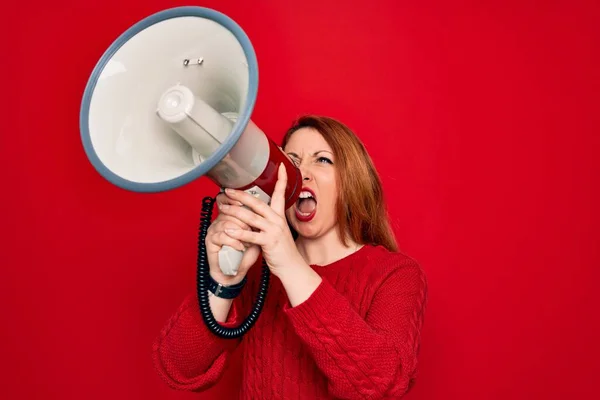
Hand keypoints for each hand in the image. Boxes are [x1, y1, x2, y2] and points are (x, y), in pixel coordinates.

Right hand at [205, 192, 260, 285]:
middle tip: (252, 230)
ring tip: (248, 241)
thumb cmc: (246, 254)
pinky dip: (234, 242)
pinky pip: (222, 236)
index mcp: (230, 216)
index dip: (238, 199)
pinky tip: (240, 247)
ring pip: (226, 223)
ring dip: (240, 232)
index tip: (250, 205)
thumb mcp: (256, 234)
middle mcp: (219, 220)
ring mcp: (213, 230)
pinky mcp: (210, 241)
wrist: (236, 273)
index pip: (230, 199)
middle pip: (231, 210)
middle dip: (244, 220)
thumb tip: (269, 206)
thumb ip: (259, 220)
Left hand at [218, 163, 304, 277]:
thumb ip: (265, 222)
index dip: (281, 179)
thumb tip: (252, 215)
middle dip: (241, 195)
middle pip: (258, 203)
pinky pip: (251, 235)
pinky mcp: (269, 242)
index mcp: (279, 216)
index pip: (280, 193)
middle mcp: (277, 220)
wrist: (291, 266)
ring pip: (251, 217)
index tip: (280, 166)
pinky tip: (227, 230)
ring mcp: (274, 230)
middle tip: (227, 190)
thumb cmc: (281, 250)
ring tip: (222, 207)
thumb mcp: (275, 232)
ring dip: (234, 211)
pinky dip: (238, 232)